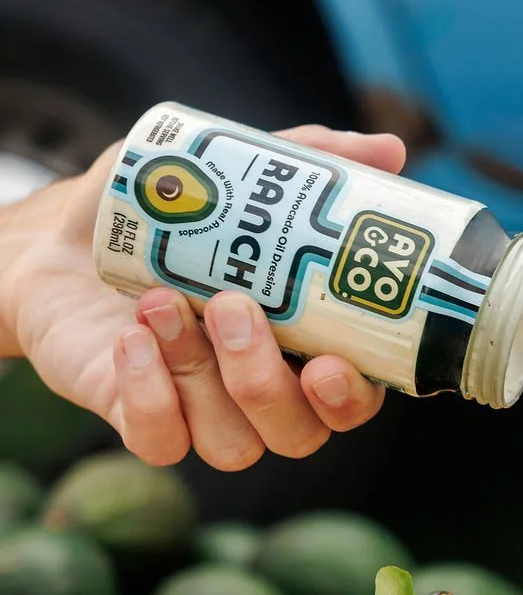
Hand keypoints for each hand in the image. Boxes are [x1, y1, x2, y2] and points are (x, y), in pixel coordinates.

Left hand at [0, 126, 405, 468]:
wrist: (60, 239)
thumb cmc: (163, 212)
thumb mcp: (232, 172)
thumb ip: (309, 161)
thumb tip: (391, 151)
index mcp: (305, 348)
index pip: (351, 401)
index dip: (349, 398)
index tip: (328, 363)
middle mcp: (262, 393)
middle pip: (297, 435)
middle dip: (265, 380)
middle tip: (231, 307)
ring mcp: (202, 413)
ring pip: (232, 444)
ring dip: (200, 375)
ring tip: (161, 302)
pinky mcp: (141, 421)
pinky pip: (161, 443)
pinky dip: (150, 396)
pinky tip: (132, 340)